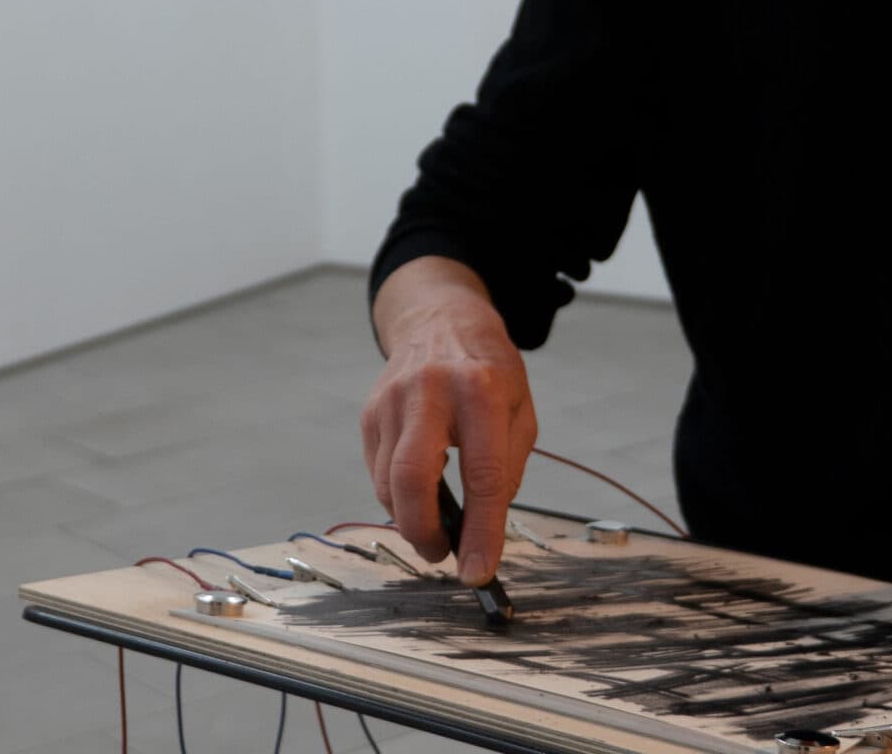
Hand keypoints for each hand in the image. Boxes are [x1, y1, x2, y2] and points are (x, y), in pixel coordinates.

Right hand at [362, 259, 537, 585]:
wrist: (441, 319)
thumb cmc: (488, 370)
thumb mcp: (521, 410)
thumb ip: (507, 467)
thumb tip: (483, 528)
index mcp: (482, 391)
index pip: (483, 475)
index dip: (482, 531)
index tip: (479, 572)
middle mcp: (431, 392)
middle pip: (413, 478)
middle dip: (424, 531)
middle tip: (442, 554)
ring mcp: (392, 401)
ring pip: (388, 482)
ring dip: (410, 518)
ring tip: (434, 526)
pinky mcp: (370, 412)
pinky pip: (377, 471)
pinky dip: (396, 495)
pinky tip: (418, 494)